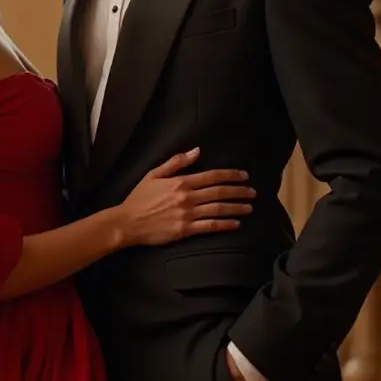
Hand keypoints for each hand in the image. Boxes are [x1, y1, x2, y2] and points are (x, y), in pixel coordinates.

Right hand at [117, 148, 255, 247]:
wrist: (127, 222)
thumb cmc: (139, 198)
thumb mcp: (154, 174)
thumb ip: (176, 162)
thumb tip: (196, 151)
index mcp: (181, 182)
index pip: (212, 176)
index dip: (231, 175)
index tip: (244, 176)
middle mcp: (187, 197)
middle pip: (219, 192)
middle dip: (239, 191)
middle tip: (252, 192)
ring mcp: (187, 214)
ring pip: (218, 209)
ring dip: (236, 207)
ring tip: (249, 207)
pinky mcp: (185, 230)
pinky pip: (209, 226)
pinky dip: (224, 224)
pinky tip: (235, 224)